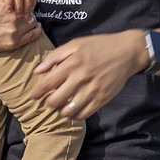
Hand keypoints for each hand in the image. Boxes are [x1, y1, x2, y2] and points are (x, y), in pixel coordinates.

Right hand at [0, 0, 41, 64]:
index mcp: (5, 4)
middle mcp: (12, 18)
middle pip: (28, 9)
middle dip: (25, 7)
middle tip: (20, 6)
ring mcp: (13, 33)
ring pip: (32, 22)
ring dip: (30, 17)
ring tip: (25, 15)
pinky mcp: (13, 43)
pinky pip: (32, 35)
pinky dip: (35, 30)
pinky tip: (34, 25)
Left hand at [31, 30, 145, 118]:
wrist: (127, 52)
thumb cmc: (99, 45)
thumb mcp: (76, 44)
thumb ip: (55, 56)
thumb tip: (37, 71)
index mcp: (72, 63)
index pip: (48, 83)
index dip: (37, 92)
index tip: (32, 96)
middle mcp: (80, 78)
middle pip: (55, 100)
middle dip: (48, 102)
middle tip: (49, 100)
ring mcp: (92, 90)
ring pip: (68, 111)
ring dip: (60, 111)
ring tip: (60, 106)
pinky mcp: (102, 99)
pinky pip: (83, 114)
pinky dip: (74, 115)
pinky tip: (73, 110)